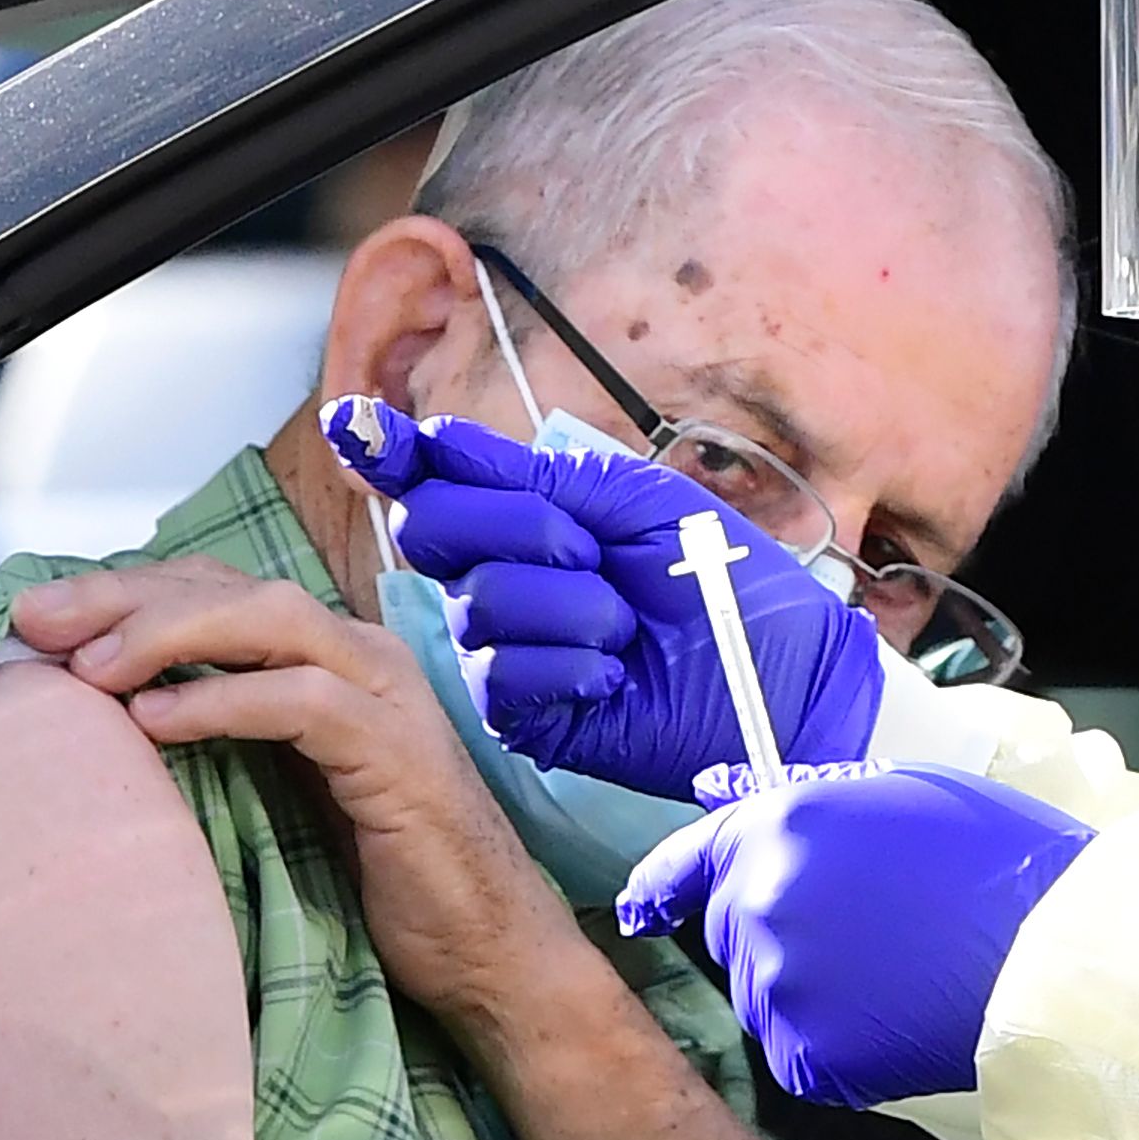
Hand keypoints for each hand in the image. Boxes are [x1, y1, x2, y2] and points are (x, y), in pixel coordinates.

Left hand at [10, 559, 603, 1047]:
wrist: (486, 949)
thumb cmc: (378, 878)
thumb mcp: (281, 790)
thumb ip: (222, 738)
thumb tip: (105, 721)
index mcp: (326, 655)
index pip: (214, 588)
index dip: (124, 591)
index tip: (37, 618)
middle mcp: (358, 654)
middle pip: (228, 588)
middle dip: (123, 597)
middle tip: (36, 622)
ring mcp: (383, 694)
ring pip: (265, 621)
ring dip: (166, 633)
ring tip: (86, 667)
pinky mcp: (395, 750)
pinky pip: (299, 700)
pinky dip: (222, 699)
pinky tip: (155, 718)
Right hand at [324, 398, 888, 800]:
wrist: (784, 678)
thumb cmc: (725, 583)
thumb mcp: (638, 503)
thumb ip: (539, 476)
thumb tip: (437, 436)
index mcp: (530, 521)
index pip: (438, 482)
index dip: (393, 452)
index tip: (354, 422)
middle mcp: (504, 580)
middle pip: (431, 529)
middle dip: (517, 525)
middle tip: (590, 548)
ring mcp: (508, 650)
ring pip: (479, 602)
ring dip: (569, 605)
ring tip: (627, 628)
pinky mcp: (523, 717)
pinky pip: (502, 673)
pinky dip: (569, 664)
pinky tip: (614, 675)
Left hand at [616, 765, 1094, 1108]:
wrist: (1064, 956)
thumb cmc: (1001, 864)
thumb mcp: (903, 794)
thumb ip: (804, 802)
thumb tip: (725, 801)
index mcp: (779, 826)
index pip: (690, 860)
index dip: (664, 885)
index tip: (641, 906)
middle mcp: (761, 902)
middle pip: (731, 931)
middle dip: (779, 932)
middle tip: (872, 932)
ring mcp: (780, 983)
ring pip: (765, 995)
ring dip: (810, 991)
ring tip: (898, 974)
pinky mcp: (809, 1056)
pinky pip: (799, 1053)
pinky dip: (838, 1047)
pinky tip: (898, 1019)